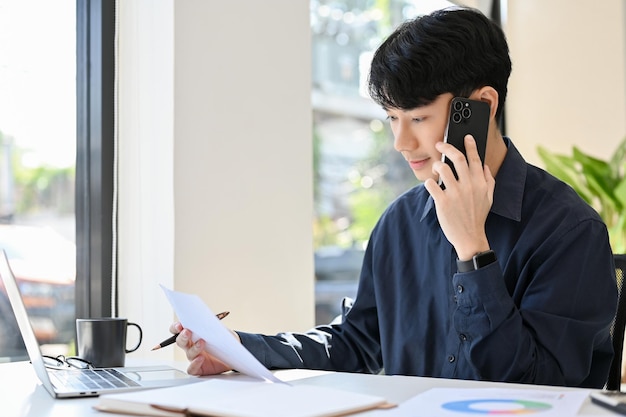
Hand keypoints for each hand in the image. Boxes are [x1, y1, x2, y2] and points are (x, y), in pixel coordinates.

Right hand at [169, 321, 237, 375]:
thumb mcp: (220, 330)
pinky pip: (192, 369)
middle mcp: (191, 346)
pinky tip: (200, 358)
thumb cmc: (225, 341)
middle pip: (181, 342)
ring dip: (194, 348)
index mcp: (193, 335)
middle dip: (182, 336)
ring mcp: (194, 358)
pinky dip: (194, 364)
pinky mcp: (199, 368)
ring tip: (202, 343)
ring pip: (188, 354)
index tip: (179, 325)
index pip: (179, 330)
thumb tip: (208, 320)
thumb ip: (213, 325)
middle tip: (187, 332)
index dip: (176, 328)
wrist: (234, 355)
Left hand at [423, 135, 494, 259]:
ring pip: (442, 168)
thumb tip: (484, 166)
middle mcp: (469, 186)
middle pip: (457, 158)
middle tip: (439, 143)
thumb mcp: (489, 198)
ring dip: (437, 165)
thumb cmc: (478, 217)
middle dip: (447, 146)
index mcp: (480, 183)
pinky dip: (429, 182)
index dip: (470, 146)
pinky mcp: (442, 202)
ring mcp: (455, 194)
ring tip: (436, 169)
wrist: (470, 238)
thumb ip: (488, 181)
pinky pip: (431, 184)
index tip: (466, 137)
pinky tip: (431, 185)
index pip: (475, 159)